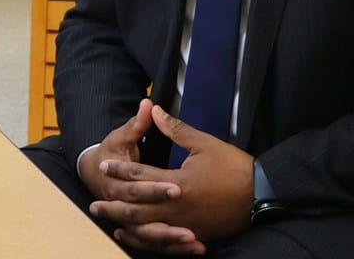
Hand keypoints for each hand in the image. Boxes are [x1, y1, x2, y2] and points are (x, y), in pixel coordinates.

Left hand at [92, 106, 252, 253]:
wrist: (259, 193)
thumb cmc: (233, 166)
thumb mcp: (204, 143)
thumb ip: (175, 129)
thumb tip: (153, 110)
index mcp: (178, 182)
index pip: (142, 175)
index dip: (121, 169)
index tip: (105, 164)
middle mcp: (177, 208)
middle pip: (137, 209)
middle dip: (114, 205)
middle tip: (94, 204)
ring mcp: (185, 225)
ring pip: (147, 229)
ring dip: (125, 225)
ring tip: (108, 221)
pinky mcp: (194, 235)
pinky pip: (163, 243)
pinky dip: (144, 240)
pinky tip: (133, 236)